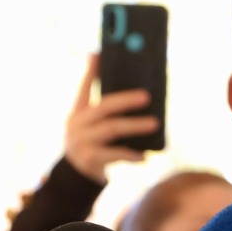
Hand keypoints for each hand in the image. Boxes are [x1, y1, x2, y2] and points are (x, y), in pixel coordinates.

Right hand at [65, 54, 159, 182]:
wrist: (76, 177)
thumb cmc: (93, 144)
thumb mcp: (93, 126)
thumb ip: (107, 111)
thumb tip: (140, 94)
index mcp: (78, 112)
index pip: (84, 87)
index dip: (91, 71)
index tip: (98, 53)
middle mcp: (77, 124)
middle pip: (104, 106)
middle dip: (126, 100)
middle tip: (147, 97)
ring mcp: (82, 142)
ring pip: (112, 129)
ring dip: (135, 125)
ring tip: (155, 123)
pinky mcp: (90, 159)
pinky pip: (115, 155)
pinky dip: (131, 155)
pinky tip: (145, 156)